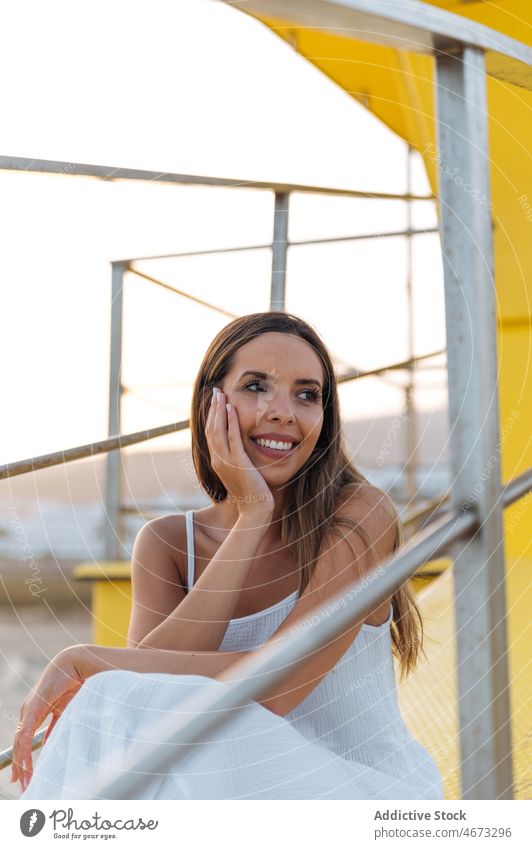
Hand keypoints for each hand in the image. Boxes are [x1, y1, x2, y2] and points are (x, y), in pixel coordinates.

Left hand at [11, 645, 85, 792]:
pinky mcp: (33, 709)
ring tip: (24, 779)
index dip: (23, 758)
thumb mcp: (62, 709)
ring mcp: (29, 710)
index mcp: (34, 711)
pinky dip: (25, 752)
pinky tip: (27, 765)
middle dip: (20, 766)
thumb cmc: (71, 682)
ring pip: (20, 742)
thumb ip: (54, 725)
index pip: (24, 739)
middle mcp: (28, 711)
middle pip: (19, 744)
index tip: (24, 775)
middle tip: (20, 784)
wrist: (75, 663)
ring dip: (21, 763)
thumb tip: (49, 742)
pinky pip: (25, 735)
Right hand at [206, 387, 273, 518]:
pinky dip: (231, 422)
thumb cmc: (251, 493)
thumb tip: (239, 449)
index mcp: (217, 461)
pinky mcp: (238, 463)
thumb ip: (236, 459)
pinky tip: (232, 409)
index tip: (215, 401)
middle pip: (211, 428)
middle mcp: (218, 460)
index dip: (212, 416)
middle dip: (213, 408)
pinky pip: (233, 438)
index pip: (211, 433)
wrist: (255, 510)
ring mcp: (226, 461)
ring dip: (219, 410)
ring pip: (218, 430)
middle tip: (216, 391)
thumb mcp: (240, 472)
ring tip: (222, 395)